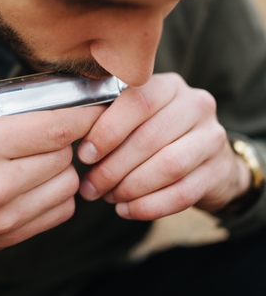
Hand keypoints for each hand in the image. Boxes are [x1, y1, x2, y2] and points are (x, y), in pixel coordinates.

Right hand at [0, 105, 103, 261]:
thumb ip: (8, 118)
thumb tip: (54, 106)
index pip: (56, 128)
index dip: (84, 116)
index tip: (95, 110)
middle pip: (65, 154)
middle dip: (66, 141)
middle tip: (52, 135)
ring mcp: (6, 215)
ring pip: (68, 182)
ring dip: (62, 168)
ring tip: (40, 161)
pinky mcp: (11, 236)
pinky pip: (61, 210)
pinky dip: (58, 194)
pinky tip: (38, 185)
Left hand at [77, 73, 250, 219]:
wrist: (205, 156)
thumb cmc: (157, 132)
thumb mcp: (138, 116)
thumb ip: (111, 118)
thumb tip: (75, 141)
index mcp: (169, 85)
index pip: (138, 101)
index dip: (108, 130)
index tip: (84, 155)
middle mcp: (195, 104)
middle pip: (150, 138)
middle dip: (113, 167)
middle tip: (90, 187)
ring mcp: (212, 136)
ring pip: (167, 166)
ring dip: (130, 187)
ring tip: (107, 197)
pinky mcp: (219, 169)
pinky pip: (182, 194)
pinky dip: (149, 206)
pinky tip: (126, 210)